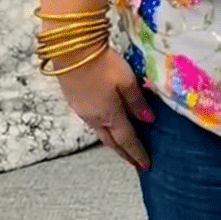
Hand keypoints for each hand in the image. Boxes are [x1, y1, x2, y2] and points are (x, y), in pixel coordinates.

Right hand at [54, 46, 153, 171]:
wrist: (72, 53)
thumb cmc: (103, 65)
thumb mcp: (126, 81)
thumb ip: (137, 101)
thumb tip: (149, 120)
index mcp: (110, 115)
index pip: (127, 139)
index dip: (137, 153)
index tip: (146, 166)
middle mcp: (95, 119)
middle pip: (112, 142)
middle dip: (125, 154)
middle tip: (135, 164)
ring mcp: (83, 112)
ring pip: (101, 134)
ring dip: (113, 143)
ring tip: (123, 148)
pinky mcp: (75, 103)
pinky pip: (93, 124)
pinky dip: (104, 131)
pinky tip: (107, 127)